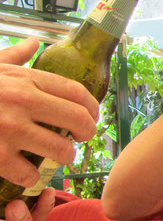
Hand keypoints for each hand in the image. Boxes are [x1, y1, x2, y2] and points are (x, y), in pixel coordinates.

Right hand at [0, 38, 98, 186]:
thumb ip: (14, 57)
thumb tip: (35, 43)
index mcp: (25, 79)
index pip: (77, 93)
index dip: (93, 108)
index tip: (94, 117)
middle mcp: (22, 101)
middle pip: (78, 120)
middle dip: (86, 134)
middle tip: (79, 140)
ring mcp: (10, 129)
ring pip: (61, 151)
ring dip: (63, 158)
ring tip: (56, 157)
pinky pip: (30, 174)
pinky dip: (32, 177)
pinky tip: (27, 172)